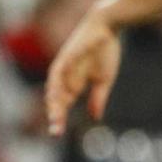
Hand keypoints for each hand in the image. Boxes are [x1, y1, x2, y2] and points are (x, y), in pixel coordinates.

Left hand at [45, 7, 120, 136]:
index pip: (61, 104)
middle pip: (55, 98)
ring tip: (54, 115)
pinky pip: (59, 70)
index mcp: (72, 83)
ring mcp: (64, 65)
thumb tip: (95, 118)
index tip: (57, 134)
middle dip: (55, 114)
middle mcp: (64, 76)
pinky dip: (58, 81)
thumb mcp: (103, 80)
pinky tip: (58, 91)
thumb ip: (97, 98)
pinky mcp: (67, 54)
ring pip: (53, 86)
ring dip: (53, 100)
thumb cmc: (104, 52)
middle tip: (55, 131)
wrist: (107, 27)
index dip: (58, 118)